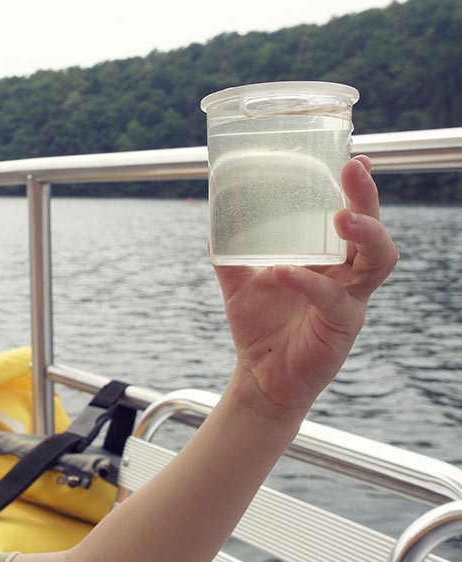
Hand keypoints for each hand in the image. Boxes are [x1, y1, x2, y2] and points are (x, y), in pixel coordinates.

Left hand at [213, 156, 398, 419]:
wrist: (260, 375)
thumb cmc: (259, 326)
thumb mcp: (239, 282)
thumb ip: (230, 252)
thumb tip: (213, 220)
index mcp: (329, 259)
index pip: (353, 216)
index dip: (358, 189)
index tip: (354, 158)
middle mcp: (347, 276)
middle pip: (374, 231)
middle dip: (368, 198)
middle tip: (355, 170)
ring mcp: (349, 301)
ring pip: (376, 262)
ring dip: (364, 235)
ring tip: (341, 217)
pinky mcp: (341, 327)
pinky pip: (333, 300)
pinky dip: (307, 283)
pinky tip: (283, 271)